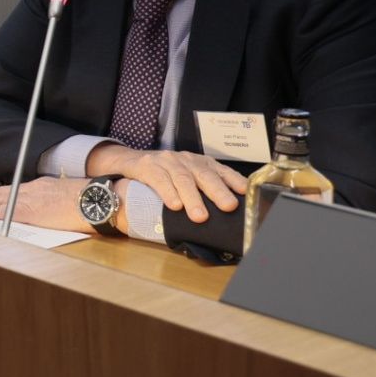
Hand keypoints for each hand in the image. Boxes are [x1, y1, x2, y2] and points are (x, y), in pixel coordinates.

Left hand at [0, 177, 120, 234]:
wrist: (103, 199)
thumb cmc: (90, 202)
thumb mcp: (64, 198)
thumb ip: (48, 203)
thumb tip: (40, 212)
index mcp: (39, 188)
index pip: (6, 192)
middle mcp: (32, 190)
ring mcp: (33, 199)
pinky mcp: (37, 211)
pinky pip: (9, 210)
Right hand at [87, 144, 246, 222]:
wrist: (131, 160)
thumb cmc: (166, 174)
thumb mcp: (188, 177)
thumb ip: (205, 189)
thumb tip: (229, 211)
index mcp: (200, 162)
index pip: (221, 170)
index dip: (234, 180)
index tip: (244, 192)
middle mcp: (186, 159)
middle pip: (204, 175)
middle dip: (217, 191)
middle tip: (228, 206)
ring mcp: (167, 161)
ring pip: (183, 179)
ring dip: (193, 198)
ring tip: (200, 217)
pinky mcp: (148, 166)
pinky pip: (159, 180)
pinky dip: (168, 193)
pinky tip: (174, 206)